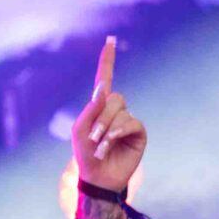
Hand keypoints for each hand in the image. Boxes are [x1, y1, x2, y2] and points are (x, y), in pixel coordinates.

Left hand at [71, 37, 146, 191]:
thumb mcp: (80, 130)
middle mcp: (115, 110)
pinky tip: (111, 144)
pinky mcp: (139, 132)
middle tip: (93, 138)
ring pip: (121, 111)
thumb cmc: (85, 154)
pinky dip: (118, 132)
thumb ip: (90, 108)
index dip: (107, 61)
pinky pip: (131, 122)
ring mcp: (128, 120)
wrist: (97, 177)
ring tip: (100, 146)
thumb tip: (104, 88)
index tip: (110, 41)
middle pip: (114, 98)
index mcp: (99, 106)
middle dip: (101, 118)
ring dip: (106, 129)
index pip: (105, 79)